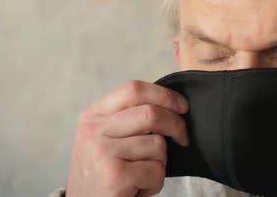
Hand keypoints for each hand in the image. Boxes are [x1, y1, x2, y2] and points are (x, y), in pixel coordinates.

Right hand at [66, 80, 189, 196]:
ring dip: (160, 164)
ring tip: (141, 175)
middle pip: (151, 113)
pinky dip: (155, 184)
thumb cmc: (102, 174)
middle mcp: (94, 130)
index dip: (165, 95)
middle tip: (183, 139)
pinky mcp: (115, 175)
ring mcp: (103, 152)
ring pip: (158, 145)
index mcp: (92, 116)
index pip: (133, 89)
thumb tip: (172, 105)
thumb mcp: (104, 139)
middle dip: (177, 125)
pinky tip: (137, 189)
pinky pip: (156, 171)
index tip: (182, 106)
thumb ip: (128, 119)